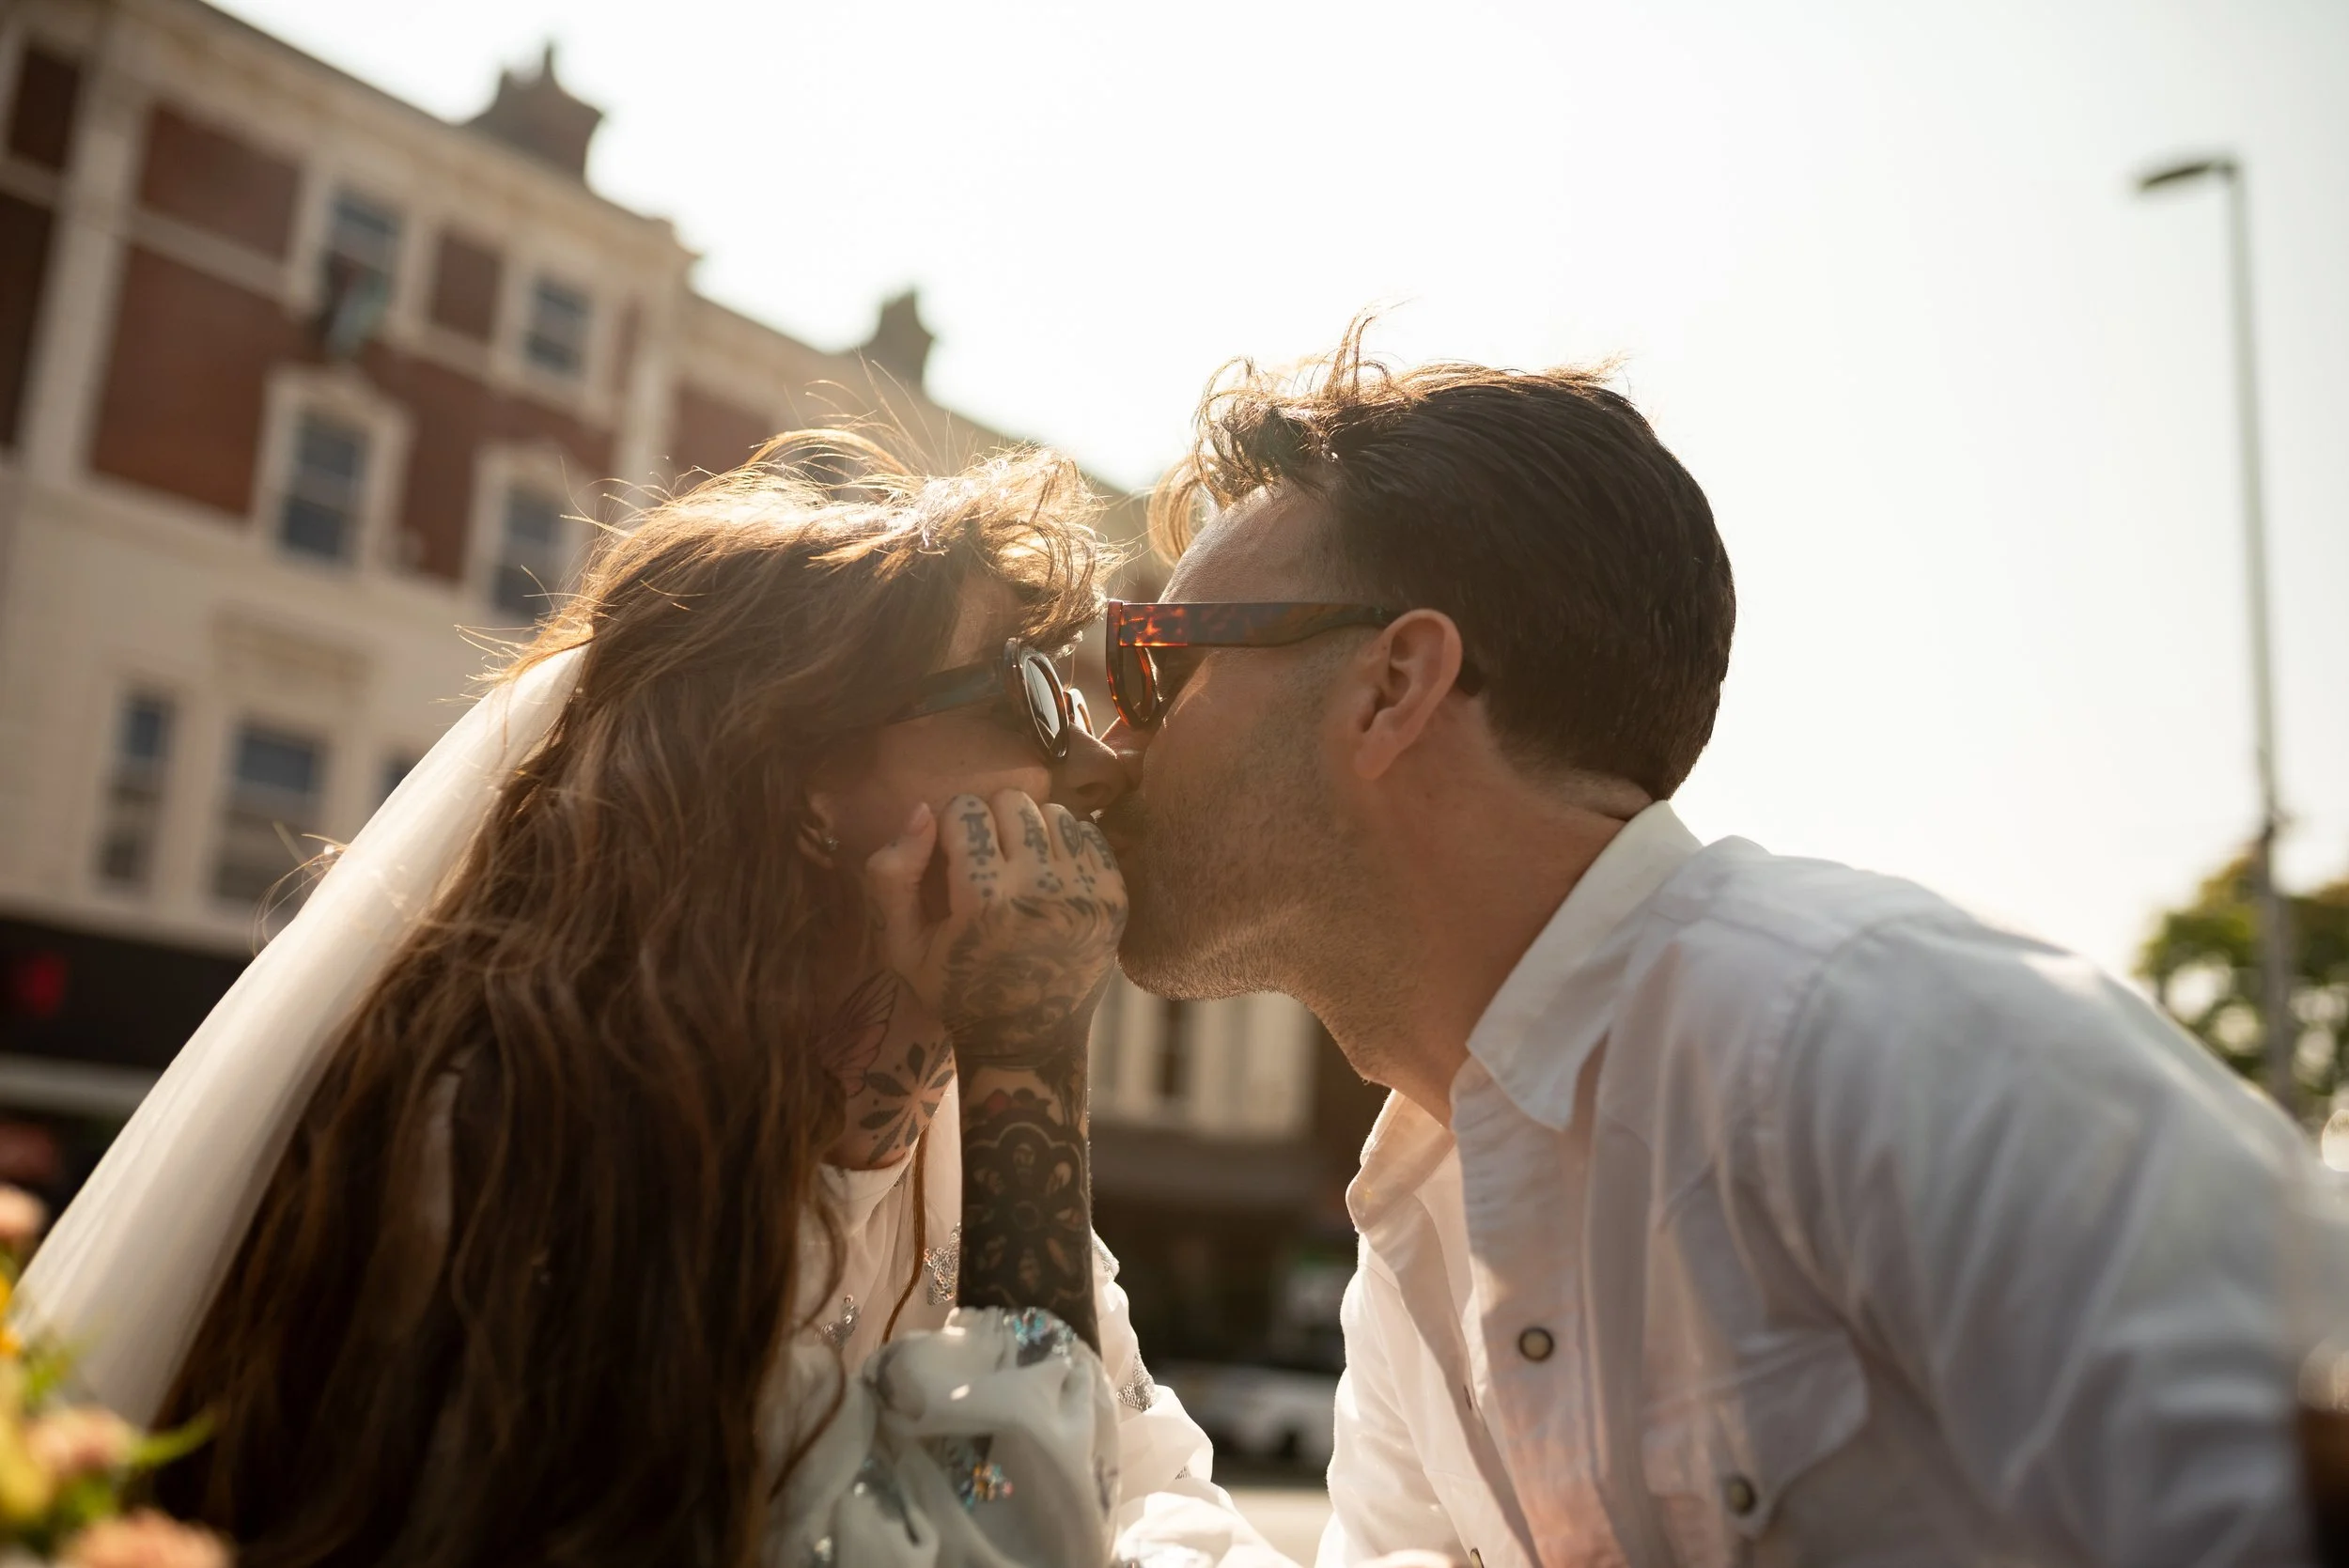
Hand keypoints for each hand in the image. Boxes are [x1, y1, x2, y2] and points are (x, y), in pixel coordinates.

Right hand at [863, 791, 1125, 1070]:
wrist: (1028, 1041)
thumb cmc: (956, 991)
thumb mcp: (902, 946)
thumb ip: (892, 874)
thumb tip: (923, 809)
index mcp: (984, 901)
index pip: (966, 810)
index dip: (951, 827)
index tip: (952, 856)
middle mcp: (1041, 891)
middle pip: (1013, 802)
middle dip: (992, 820)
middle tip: (987, 858)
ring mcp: (1086, 894)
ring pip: (1054, 812)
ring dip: (1031, 830)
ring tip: (1019, 866)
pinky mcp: (1115, 899)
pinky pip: (1089, 834)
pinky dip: (1066, 846)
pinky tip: (1050, 877)